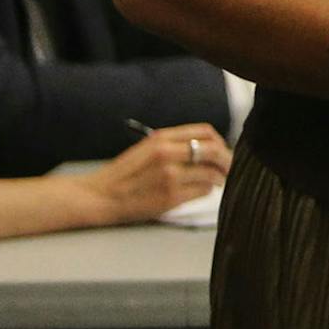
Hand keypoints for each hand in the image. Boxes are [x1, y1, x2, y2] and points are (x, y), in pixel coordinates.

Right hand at [81, 125, 230, 224]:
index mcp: (161, 138)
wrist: (100, 196)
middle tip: (229, 167)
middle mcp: (167, 154)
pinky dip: (206, 191)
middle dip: (227, 160)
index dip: (219, 141)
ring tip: (217, 181)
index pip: (205, 131)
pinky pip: (202, 191)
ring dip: (218, 178)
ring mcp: (170, 176)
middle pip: (214, 150)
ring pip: (212, 173)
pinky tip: (201, 191)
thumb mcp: (147, 148)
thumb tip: (208, 148)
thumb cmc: (123, 174)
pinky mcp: (171, 197)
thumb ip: (174, 144)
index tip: (222, 149)